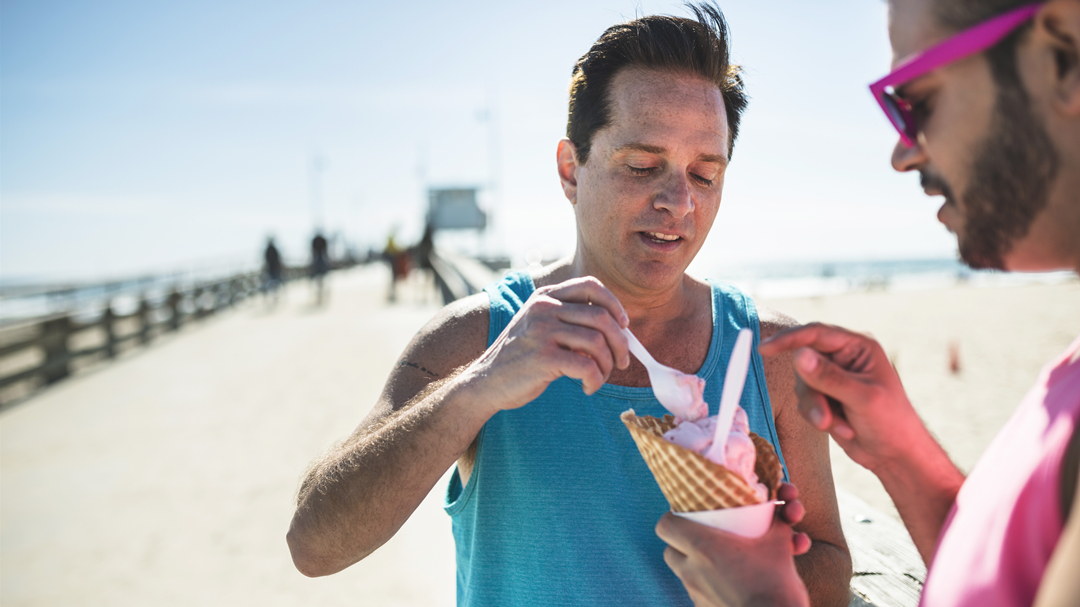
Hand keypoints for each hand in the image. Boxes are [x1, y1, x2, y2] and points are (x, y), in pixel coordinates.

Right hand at [464, 276, 629, 414]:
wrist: (486, 381)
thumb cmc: (520, 358)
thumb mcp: (539, 325)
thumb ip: (568, 319)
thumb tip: (617, 329)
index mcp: (545, 297)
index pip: (590, 286)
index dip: (614, 304)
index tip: (624, 325)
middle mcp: (544, 308)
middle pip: (601, 317)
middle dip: (621, 343)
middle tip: (623, 362)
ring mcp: (543, 331)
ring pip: (598, 343)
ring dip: (608, 365)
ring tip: (600, 378)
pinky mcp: (544, 358)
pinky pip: (587, 367)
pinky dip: (596, 380)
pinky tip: (588, 388)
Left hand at [656, 493, 810, 606]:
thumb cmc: (776, 583)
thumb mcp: (778, 544)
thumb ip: (775, 522)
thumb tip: (777, 508)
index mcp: (703, 547)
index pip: (666, 526)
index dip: (673, 518)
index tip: (688, 516)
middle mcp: (692, 571)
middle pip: (670, 551)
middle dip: (683, 544)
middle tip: (702, 539)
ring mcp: (696, 594)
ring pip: (683, 574)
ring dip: (696, 565)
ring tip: (718, 562)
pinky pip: (698, 594)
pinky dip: (708, 587)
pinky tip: (728, 585)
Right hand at [759, 322, 924, 471]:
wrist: (895, 454)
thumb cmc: (891, 422)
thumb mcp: (862, 398)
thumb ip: (829, 377)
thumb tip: (799, 356)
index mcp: (858, 347)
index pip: (816, 334)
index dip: (789, 339)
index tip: (765, 349)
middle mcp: (843, 358)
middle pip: (804, 364)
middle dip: (812, 394)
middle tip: (823, 418)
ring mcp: (833, 378)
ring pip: (803, 387)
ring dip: (817, 410)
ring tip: (839, 427)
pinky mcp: (826, 397)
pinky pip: (806, 403)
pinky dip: (819, 418)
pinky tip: (844, 429)